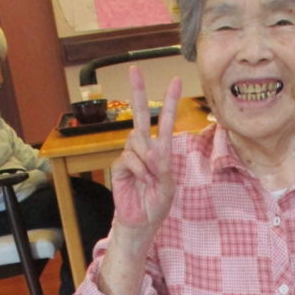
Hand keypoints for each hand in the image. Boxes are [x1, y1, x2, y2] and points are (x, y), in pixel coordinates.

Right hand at [110, 65, 181, 234]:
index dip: (169, 103)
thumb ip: (162, 164)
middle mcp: (144, 150)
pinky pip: (129, 157)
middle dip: (138, 92)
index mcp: (161, 152)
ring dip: (146, 159)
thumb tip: (148, 148)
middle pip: (140, 116)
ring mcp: (131, 157)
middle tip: (134, 69)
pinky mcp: (119, 166)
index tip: (175, 81)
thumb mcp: (168, 185)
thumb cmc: (156, 206)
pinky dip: (139, 168)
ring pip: (137, 140)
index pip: (165, 123)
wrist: (140, 224)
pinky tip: (142, 180)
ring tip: (150, 178)